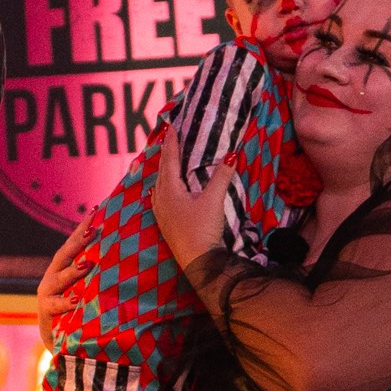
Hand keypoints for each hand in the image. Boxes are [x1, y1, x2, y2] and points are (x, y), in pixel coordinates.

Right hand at [34, 212, 95, 337]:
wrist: (58, 338)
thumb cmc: (79, 308)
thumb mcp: (87, 287)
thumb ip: (97, 272)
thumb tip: (124, 250)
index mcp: (63, 266)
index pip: (74, 243)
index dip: (83, 226)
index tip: (96, 210)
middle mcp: (52, 275)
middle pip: (65, 254)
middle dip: (78, 242)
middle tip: (93, 229)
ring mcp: (47, 292)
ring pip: (60, 279)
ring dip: (73, 271)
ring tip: (87, 264)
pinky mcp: (46, 311)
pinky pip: (56, 306)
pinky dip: (65, 303)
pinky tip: (75, 300)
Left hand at [153, 129, 234, 269]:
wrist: (199, 263)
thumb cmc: (203, 230)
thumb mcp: (214, 200)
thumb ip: (221, 177)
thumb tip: (232, 156)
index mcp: (170, 190)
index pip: (170, 160)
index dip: (172, 143)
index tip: (171, 127)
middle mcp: (161, 199)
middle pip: (162, 170)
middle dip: (166, 154)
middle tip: (169, 138)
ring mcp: (161, 213)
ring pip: (159, 184)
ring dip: (164, 170)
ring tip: (168, 161)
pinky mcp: (166, 224)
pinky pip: (160, 197)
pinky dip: (163, 187)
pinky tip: (163, 191)